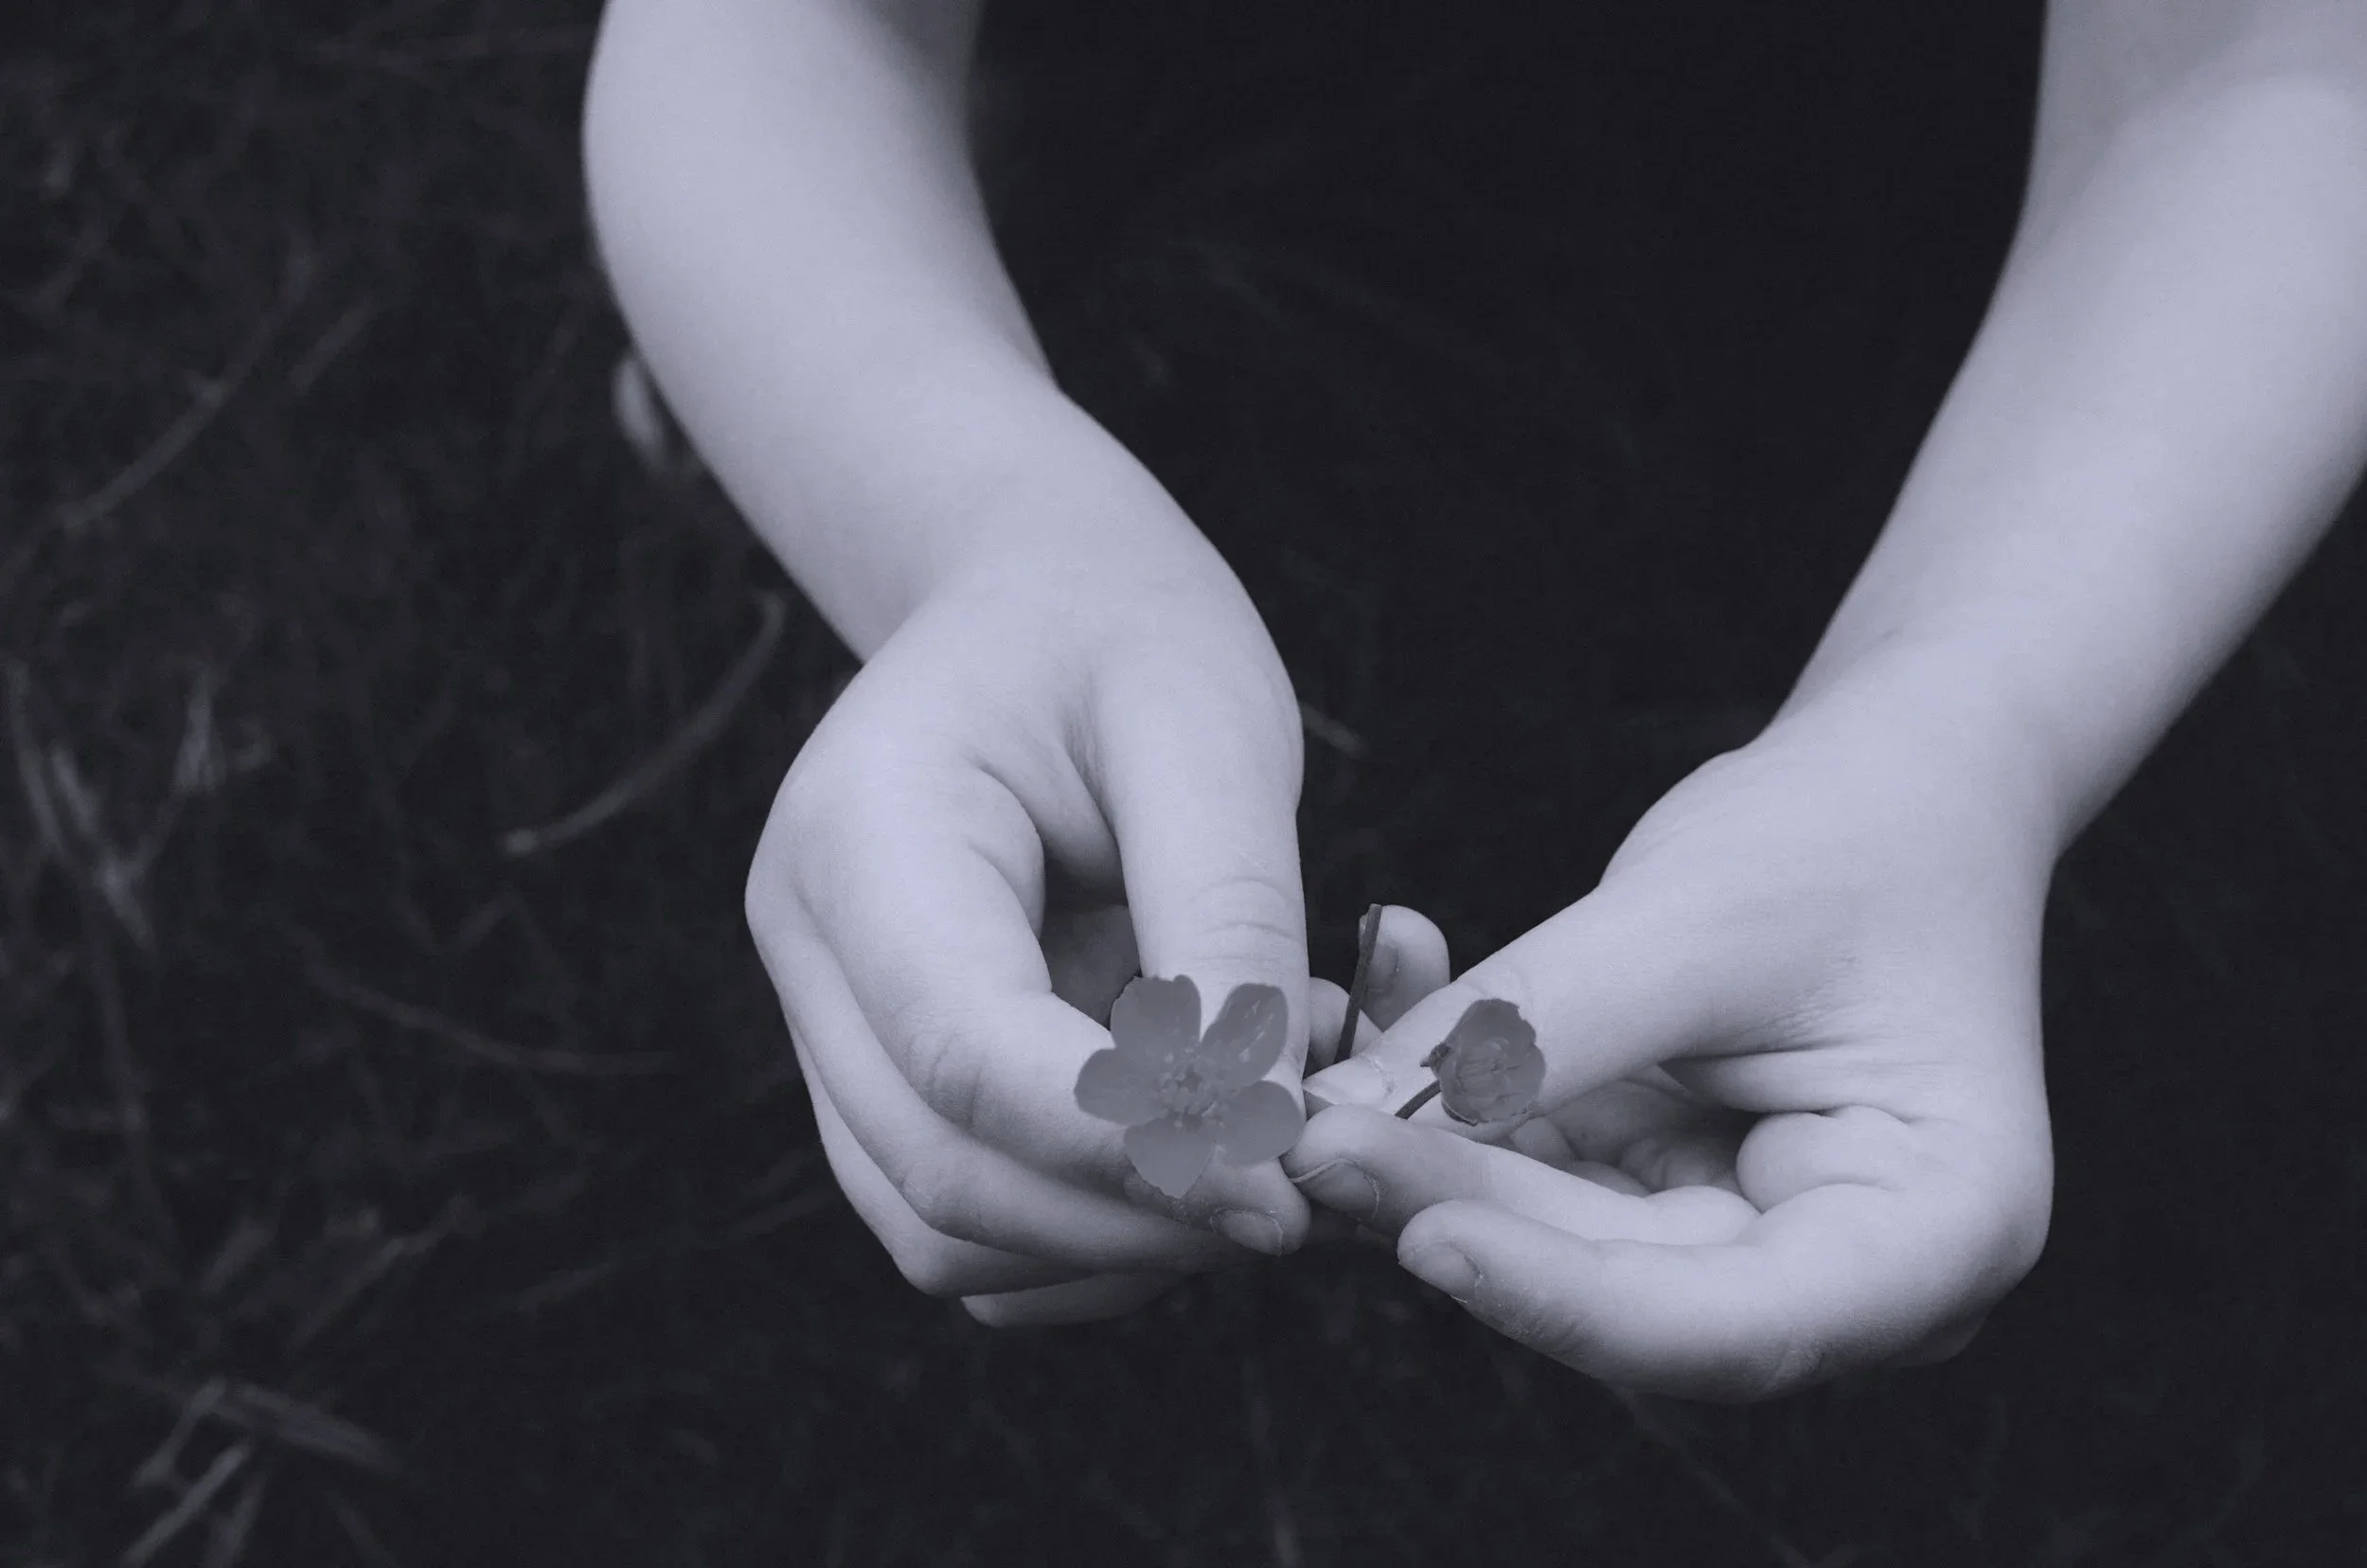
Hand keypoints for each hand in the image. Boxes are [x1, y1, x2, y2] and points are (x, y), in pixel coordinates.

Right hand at [746, 528, 1318, 1325]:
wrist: (1033, 602)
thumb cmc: (1124, 638)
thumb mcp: (1208, 734)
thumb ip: (1227, 923)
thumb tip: (1261, 1130)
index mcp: (861, 834)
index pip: (966, 1053)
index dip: (1126, 1144)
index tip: (1286, 1180)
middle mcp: (806, 945)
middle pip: (942, 1173)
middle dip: (1135, 1216)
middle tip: (1304, 1195)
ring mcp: (826, 1023)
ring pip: (942, 1230)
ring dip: (1116, 1242)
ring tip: (1259, 1155)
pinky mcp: (876, 1077)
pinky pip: (963, 1224)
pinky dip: (1086, 1236)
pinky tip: (1191, 1159)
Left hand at [1287, 692, 2057, 1398]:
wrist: (1896, 782)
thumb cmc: (1846, 834)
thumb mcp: (1694, 918)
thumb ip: (1530, 1030)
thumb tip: (1336, 1121)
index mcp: (1938, 1231)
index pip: (1728, 1328)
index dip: (1562, 1297)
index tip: (1419, 1232)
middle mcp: (1852, 1277)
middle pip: (1621, 1290)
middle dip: (1454, 1205)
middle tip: (1309, 1134)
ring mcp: (1752, 1243)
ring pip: (1553, 1240)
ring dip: (1428, 1150)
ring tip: (1313, 1070)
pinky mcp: (1665, 1194)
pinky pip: (1535, 1174)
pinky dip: (1453, 1101)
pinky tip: (1376, 1002)